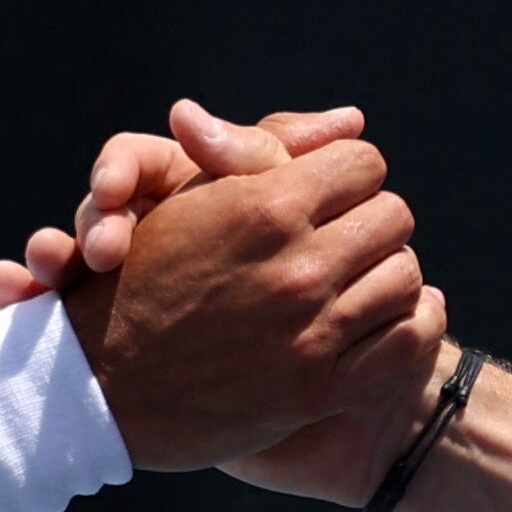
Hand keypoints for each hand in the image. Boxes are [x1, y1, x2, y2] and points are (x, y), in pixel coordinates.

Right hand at [51, 104, 442, 473]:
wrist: (98, 391)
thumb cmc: (134, 281)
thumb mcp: (182, 201)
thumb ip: (258, 154)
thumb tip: (350, 120)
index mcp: (264, 207)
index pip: (363, 162)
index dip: (345, 175)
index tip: (328, 196)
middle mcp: (296, 268)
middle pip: (394, 216)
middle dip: (368, 223)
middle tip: (344, 239)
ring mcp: (310, 332)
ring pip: (406, 276)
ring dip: (386, 275)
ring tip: (360, 280)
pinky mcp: (319, 390)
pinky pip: (409, 340)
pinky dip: (413, 324)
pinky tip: (391, 320)